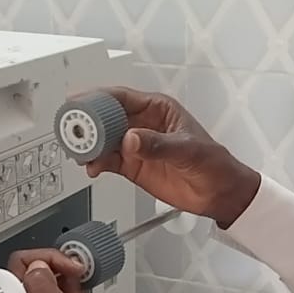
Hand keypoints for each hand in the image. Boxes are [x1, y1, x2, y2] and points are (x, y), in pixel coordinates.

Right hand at [84, 87, 261, 228]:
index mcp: (158, 109)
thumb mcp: (188, 150)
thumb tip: (131, 139)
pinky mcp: (132, 166)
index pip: (122, 98)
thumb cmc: (214, 163)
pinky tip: (92, 167)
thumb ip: (158, 145)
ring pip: (103, 140)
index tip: (80, 103)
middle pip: (106, 117)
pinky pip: (108, 160)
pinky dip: (97, 163)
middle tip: (74, 131)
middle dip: (88, 123)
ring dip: (89, 145)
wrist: (219, 194)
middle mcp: (143, 124)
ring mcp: (135, 146)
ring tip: (81, 153)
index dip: (98, 98)